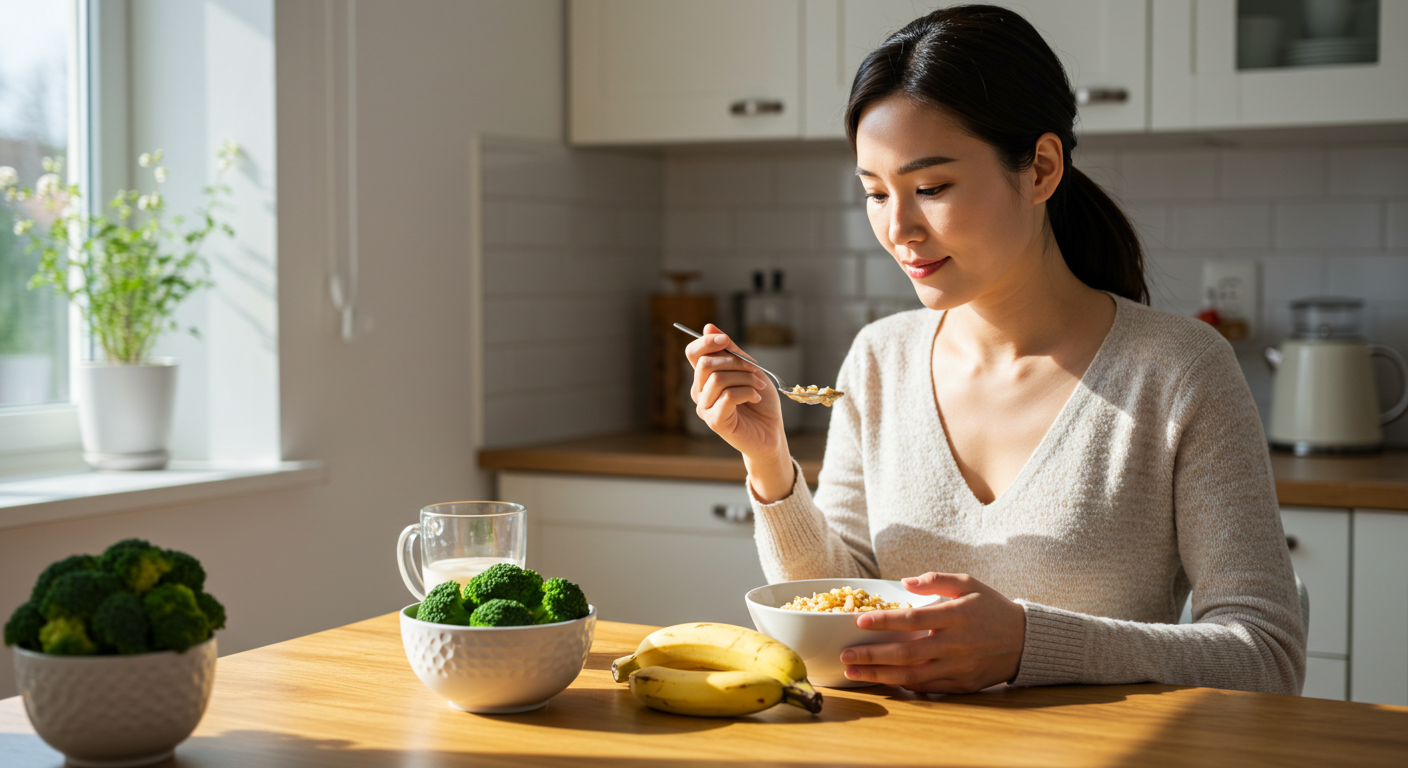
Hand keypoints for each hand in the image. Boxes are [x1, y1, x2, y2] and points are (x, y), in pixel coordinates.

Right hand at [685, 323, 792, 500]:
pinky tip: (755, 398)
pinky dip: (746, 392)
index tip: (725, 339)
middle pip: (706, 364)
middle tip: (755, 371)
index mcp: (705, 377)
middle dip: (735, 362)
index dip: (706, 342)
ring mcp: (705, 407)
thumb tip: (708, 326)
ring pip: (718, 379)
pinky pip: (727, 396)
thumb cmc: (760, 401)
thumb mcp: (749, 369)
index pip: (693, 353)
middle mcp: (700, 392)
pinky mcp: (714, 421)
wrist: (771, 432)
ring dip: (745, 378)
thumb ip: (730, 351)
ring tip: (758, 386)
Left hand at [840, 573, 1026, 693]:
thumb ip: (936, 580)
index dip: (885, 621)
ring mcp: (959, 667)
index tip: (860, 621)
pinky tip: (884, 680)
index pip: (913, 619)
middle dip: (872, 656)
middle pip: (907, 653)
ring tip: (854, 672)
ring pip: (913, 675)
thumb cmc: (992, 607)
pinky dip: (905, 685)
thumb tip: (904, 583)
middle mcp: (956, 644)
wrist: (1025, 640)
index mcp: (956, 616)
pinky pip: (928, 687)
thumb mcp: (969, 583)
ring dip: (880, 676)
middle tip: (846, 655)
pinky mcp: (963, 684)